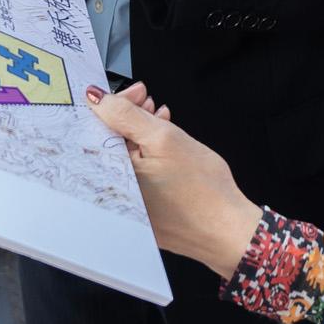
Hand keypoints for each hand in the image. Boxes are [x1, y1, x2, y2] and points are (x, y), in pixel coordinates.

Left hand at [84, 81, 261, 272]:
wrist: (227, 230)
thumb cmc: (203, 190)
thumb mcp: (164, 138)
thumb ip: (126, 115)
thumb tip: (96, 98)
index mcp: (112, 175)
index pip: (99, 128)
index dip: (117, 104)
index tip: (137, 93)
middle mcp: (113, 194)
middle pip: (111, 143)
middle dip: (129, 117)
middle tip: (150, 103)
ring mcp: (127, 206)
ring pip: (125, 158)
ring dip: (140, 135)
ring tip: (161, 122)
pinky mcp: (142, 214)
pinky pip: (135, 178)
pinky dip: (145, 158)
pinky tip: (162, 147)